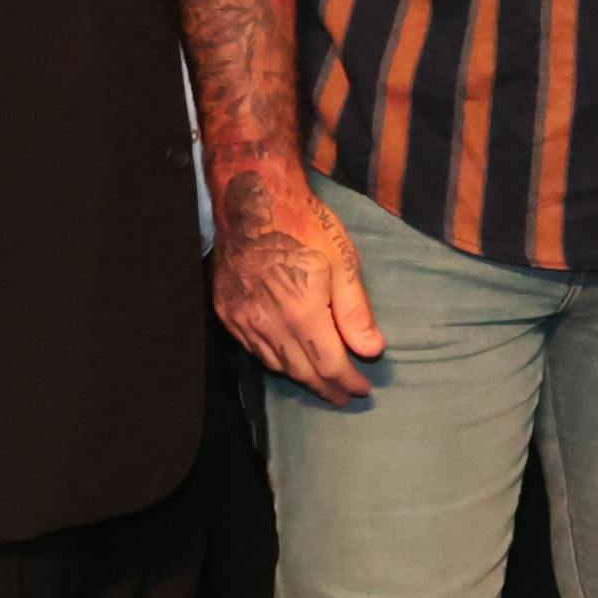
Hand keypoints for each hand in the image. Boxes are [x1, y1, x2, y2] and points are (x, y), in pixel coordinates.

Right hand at [210, 162, 385, 406]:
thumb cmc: (303, 224)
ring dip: (300, 378)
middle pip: (301, 371)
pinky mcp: (226, 312)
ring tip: (320, 385)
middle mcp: (267, 323)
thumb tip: (371, 349)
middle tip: (344, 397)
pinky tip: (287, 362)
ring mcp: (242, 319)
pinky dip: (274, 361)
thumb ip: (355, 311)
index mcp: (300, 312)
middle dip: (326, 387)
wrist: (250, 200)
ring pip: (275, 365)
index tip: (362, 389)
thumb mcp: (341, 261)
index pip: (328, 364)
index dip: (347, 381)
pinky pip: (252, 350)